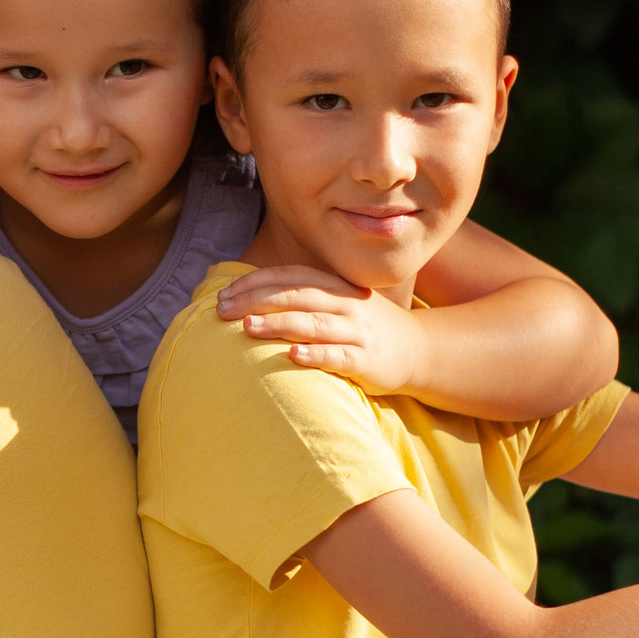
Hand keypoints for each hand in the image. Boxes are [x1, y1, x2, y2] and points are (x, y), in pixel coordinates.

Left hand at [217, 265, 428, 396]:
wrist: (416, 349)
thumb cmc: (362, 326)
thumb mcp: (336, 302)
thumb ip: (302, 297)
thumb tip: (248, 298)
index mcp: (333, 286)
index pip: (288, 277)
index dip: (254, 284)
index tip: (223, 295)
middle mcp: (344, 303)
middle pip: (296, 296)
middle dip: (256, 301)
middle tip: (222, 310)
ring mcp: (357, 331)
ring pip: (313, 324)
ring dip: (279, 324)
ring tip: (248, 328)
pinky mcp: (366, 360)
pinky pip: (338, 355)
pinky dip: (315, 354)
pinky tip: (293, 356)